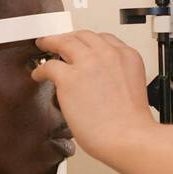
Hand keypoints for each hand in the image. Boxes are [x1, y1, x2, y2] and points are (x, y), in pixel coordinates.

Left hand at [32, 30, 154, 156]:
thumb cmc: (131, 124)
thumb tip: (97, 81)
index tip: (83, 46)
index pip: (105, 39)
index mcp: (127, 57)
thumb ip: (117, 77)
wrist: (128, 137)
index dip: (90, 42)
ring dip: (51, 43)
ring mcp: (88, 63)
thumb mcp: (133, 88)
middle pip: (83, 36)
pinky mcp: (69, 78)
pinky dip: (41, 70)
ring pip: (64, 42)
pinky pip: (49, 66)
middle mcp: (108, 55)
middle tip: (61, 44)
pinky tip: (39, 75)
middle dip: (70, 38)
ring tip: (44, 47)